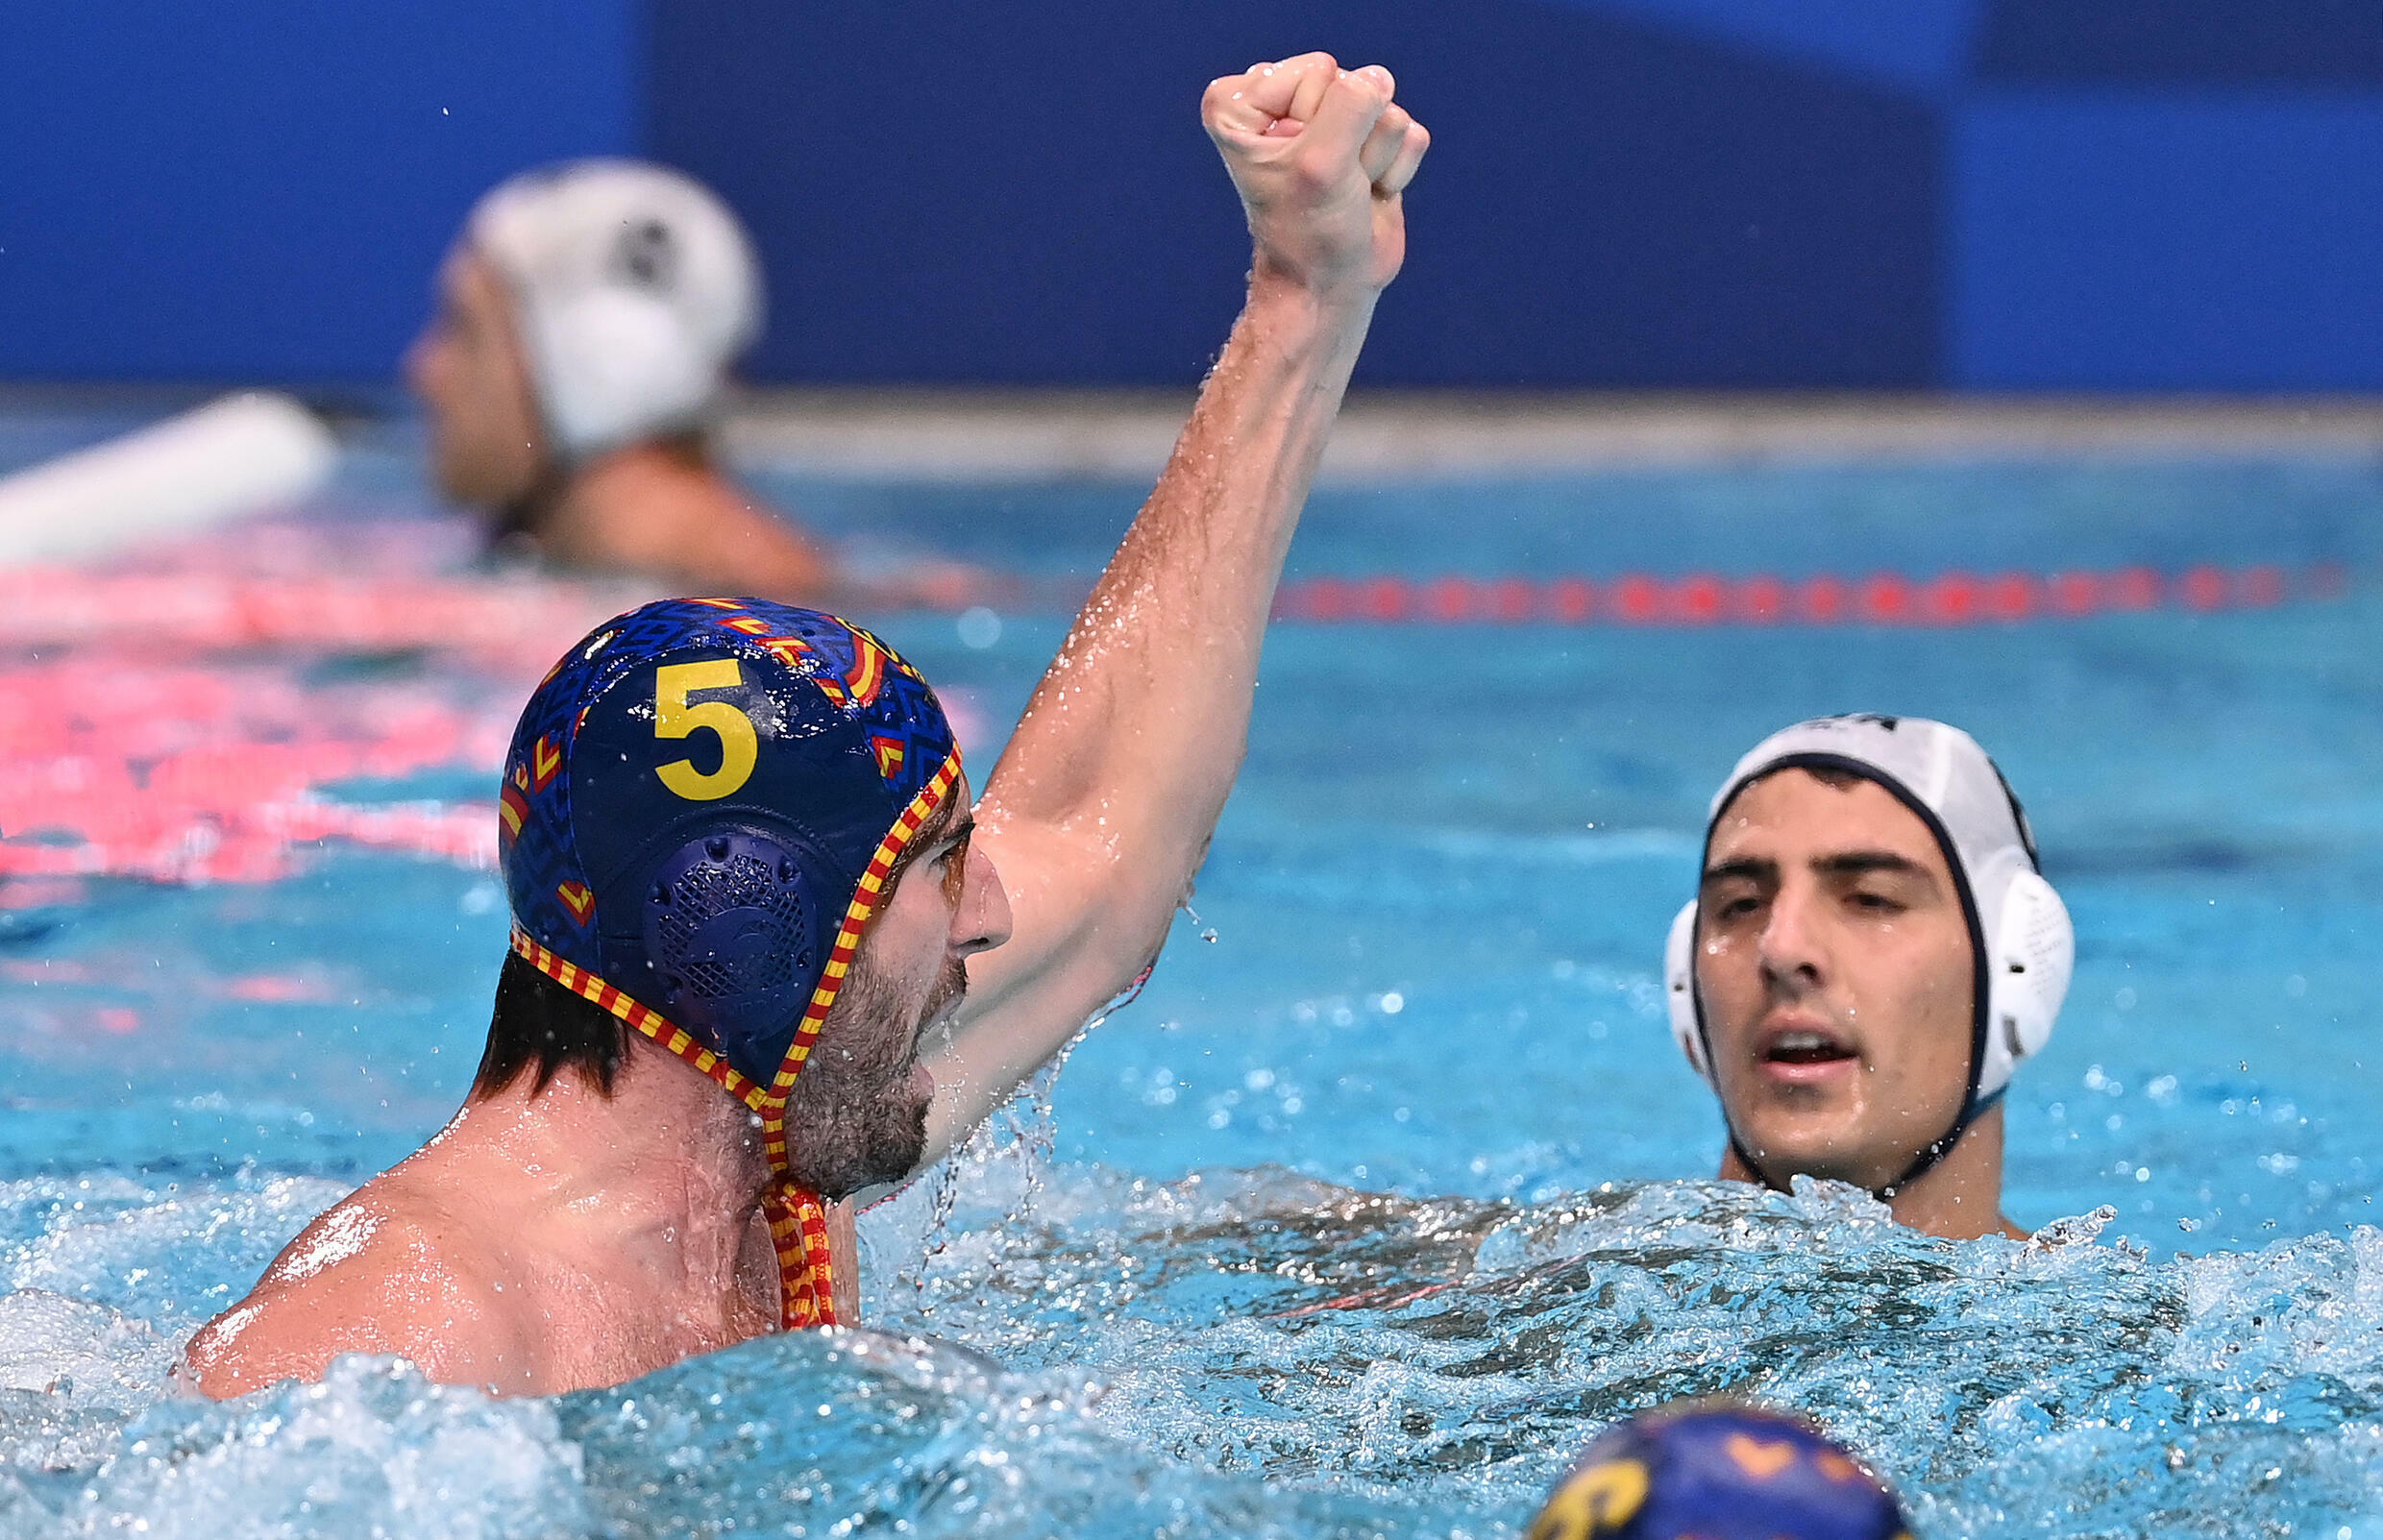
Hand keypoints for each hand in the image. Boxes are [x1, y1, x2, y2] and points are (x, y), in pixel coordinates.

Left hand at [1202, 54, 1429, 297]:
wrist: (1332, 285)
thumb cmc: (1308, 231)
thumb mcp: (1319, 164)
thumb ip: (1351, 104)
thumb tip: (1381, 78)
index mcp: (1243, 102)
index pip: (1317, 72)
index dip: (1319, 126)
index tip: (1301, 170)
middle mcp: (1283, 103)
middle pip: (1353, 83)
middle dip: (1352, 142)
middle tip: (1330, 185)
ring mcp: (1332, 120)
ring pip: (1386, 107)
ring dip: (1373, 160)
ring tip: (1348, 192)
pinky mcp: (1371, 141)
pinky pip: (1409, 133)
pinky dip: (1397, 170)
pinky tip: (1370, 194)